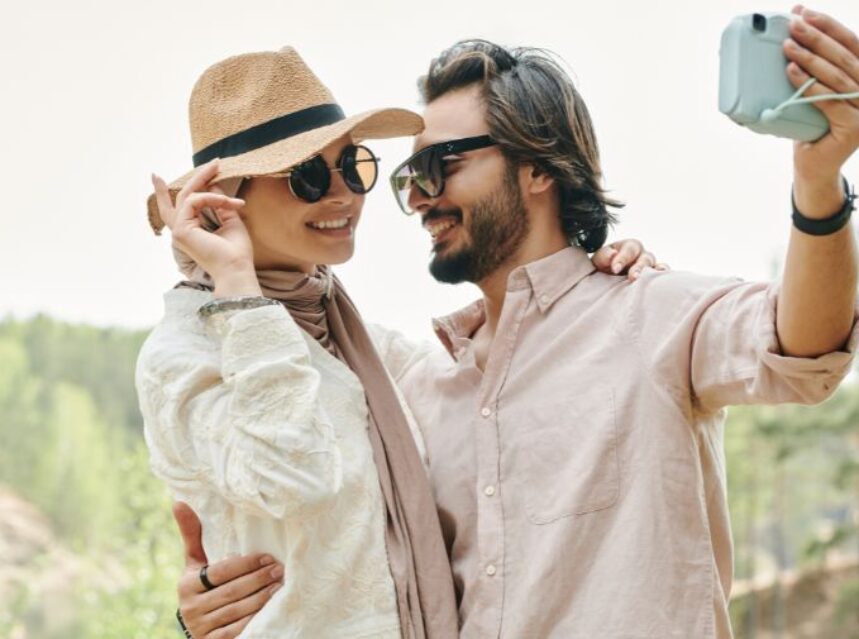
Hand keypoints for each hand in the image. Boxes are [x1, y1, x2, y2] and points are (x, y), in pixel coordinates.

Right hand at [152, 161, 261, 296]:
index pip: (172, 210)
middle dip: (197, 177)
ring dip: (208, 182)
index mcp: (190, 231)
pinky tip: (228, 203)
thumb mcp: (230, 221)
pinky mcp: (182, 229)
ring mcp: (179, 231)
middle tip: (215, 162)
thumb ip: (220, 204)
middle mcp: (181, 231)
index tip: (154, 176)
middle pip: (181, 198)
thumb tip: (213, 184)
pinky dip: (212, 198)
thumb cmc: (236, 251)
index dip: (161, 193)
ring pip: (188, 196)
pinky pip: (194, 201)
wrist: (236, 269)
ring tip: (222, 172)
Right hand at [173, 502, 283, 638]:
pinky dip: (254, 619)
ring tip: (279, 586)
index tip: (267, 557)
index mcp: (187, 585)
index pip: (220, 572)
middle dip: (258, 579)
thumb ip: (192, 535)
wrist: (199, 627)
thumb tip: (178, 501)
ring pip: (236, 611)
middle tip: (279, 569)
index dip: (246, 564)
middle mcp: (190, 608)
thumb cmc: (202, 586)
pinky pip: (237, 631)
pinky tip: (270, 609)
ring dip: (261, 598)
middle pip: (231, 591)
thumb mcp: (195, 563)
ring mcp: (201, 628)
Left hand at [591, 239, 667, 280]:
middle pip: (645, 259)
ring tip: (649, 280)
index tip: (615, 269)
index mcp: (629, 246)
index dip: (622, 259)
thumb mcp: (600, 259)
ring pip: (656, 267)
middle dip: (638, 268)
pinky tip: (662, 284)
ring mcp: (651, 266)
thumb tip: (612, 255)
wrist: (608, 277)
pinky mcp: (654, 278)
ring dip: (653, 274)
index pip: (628, 250)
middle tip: (632, 278)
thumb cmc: (605, 265)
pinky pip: (662, 276)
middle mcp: (643, 255)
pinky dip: (663, 279)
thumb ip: (604, 256)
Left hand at [785, 7, 858, 190]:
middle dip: (816, 37)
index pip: (851, 44)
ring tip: (788, 45)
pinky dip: (808, 84)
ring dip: (809, 57)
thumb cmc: (812, 125)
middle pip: (843, 57)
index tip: (804, 12)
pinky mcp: (854, 127)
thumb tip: (795, 35)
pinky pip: (827, 100)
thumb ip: (818, 68)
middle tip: (793, 24)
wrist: (815, 166)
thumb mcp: (818, 91)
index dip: (829, 26)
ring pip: (835, 77)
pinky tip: (791, 71)